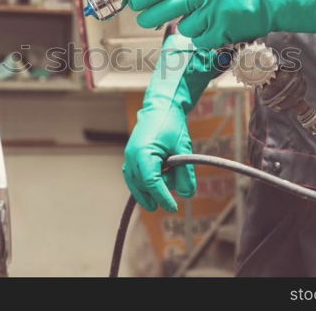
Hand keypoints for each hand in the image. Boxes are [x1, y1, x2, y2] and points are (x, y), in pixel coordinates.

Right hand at [121, 34, 219, 211]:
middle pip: (143, 186)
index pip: (151, 183)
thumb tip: (187, 195)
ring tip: (166, 183)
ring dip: (150, 189)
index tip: (172, 208)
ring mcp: (128, 157)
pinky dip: (144, 185)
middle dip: (157, 192)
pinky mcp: (130, 157)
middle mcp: (131, 157)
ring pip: (136, 184)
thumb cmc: (171, 125)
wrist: (161, 107)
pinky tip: (155, 188)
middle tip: (173, 188)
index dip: (162, 197)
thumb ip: (185, 172)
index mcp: (143, 153)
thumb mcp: (182, 149)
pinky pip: (134, 178)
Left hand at [129, 0, 315, 48]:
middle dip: (151, 16)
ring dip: (189, 27)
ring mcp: (214, 12)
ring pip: (185, 27)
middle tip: (143, 20)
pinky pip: (201, 40)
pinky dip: (204, 38)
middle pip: (169, 7)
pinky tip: (215, 29)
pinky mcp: (223, 30)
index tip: (134, 1)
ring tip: (203, 20)